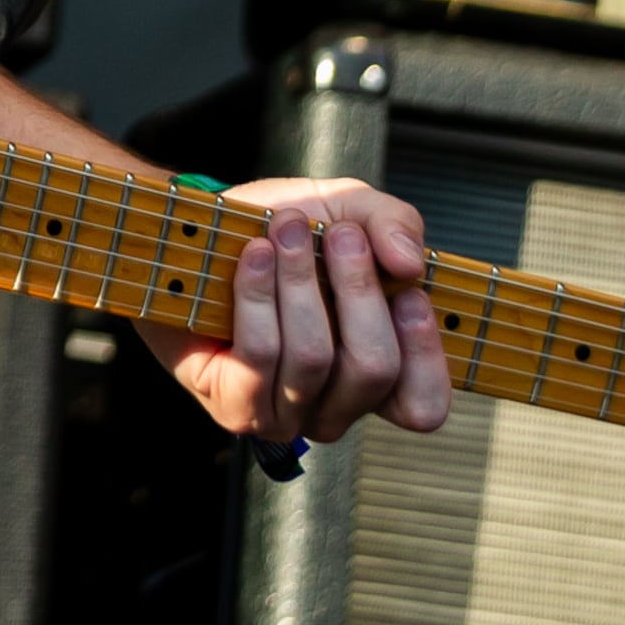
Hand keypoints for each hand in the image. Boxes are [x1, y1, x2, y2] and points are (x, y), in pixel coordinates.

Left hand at [142, 178, 452, 449]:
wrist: (200, 233)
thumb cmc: (282, 232)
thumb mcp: (348, 209)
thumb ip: (394, 224)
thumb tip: (411, 264)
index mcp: (375, 374)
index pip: (423, 405)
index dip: (425, 351)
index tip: (407, 289)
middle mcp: (335, 407)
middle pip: (373, 369)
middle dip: (359, 290)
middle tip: (341, 236)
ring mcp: (285, 414)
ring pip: (314, 357)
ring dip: (301, 281)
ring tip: (286, 229)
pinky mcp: (236, 407)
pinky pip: (260, 355)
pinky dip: (258, 296)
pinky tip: (254, 255)